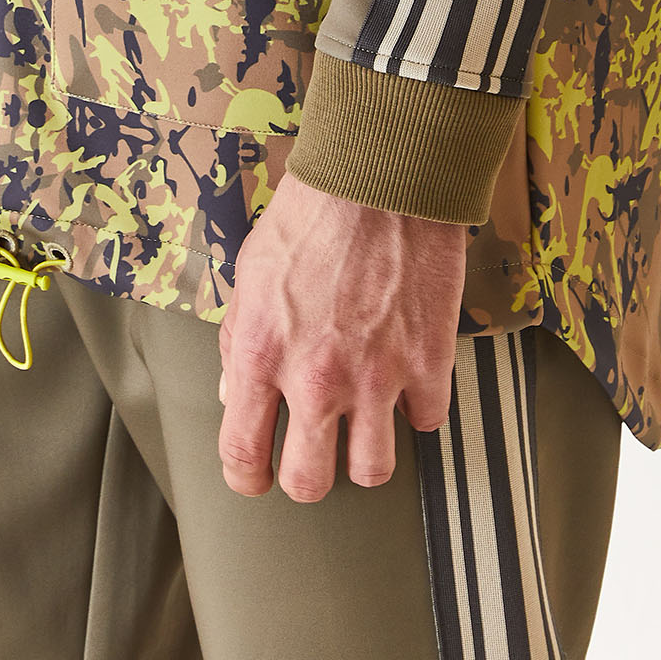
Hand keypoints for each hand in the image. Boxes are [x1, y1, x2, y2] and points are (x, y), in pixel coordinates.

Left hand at [217, 170, 464, 499]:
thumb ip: (239, 340)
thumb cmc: (311, 213)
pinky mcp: (427, 364)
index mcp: (262, 354)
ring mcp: (376, 378)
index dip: (245, 478)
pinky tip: (405, 383)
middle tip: (312, 457)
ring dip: (365, 454)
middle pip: (309, 482)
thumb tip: (233, 394)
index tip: (254, 478)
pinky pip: (426, 423)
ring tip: (362, 428)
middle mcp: (316, 378)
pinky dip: (416, 410)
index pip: (242, 454)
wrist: (380, 176)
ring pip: (372, 472)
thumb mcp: (251, 271)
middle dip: (306, 476)